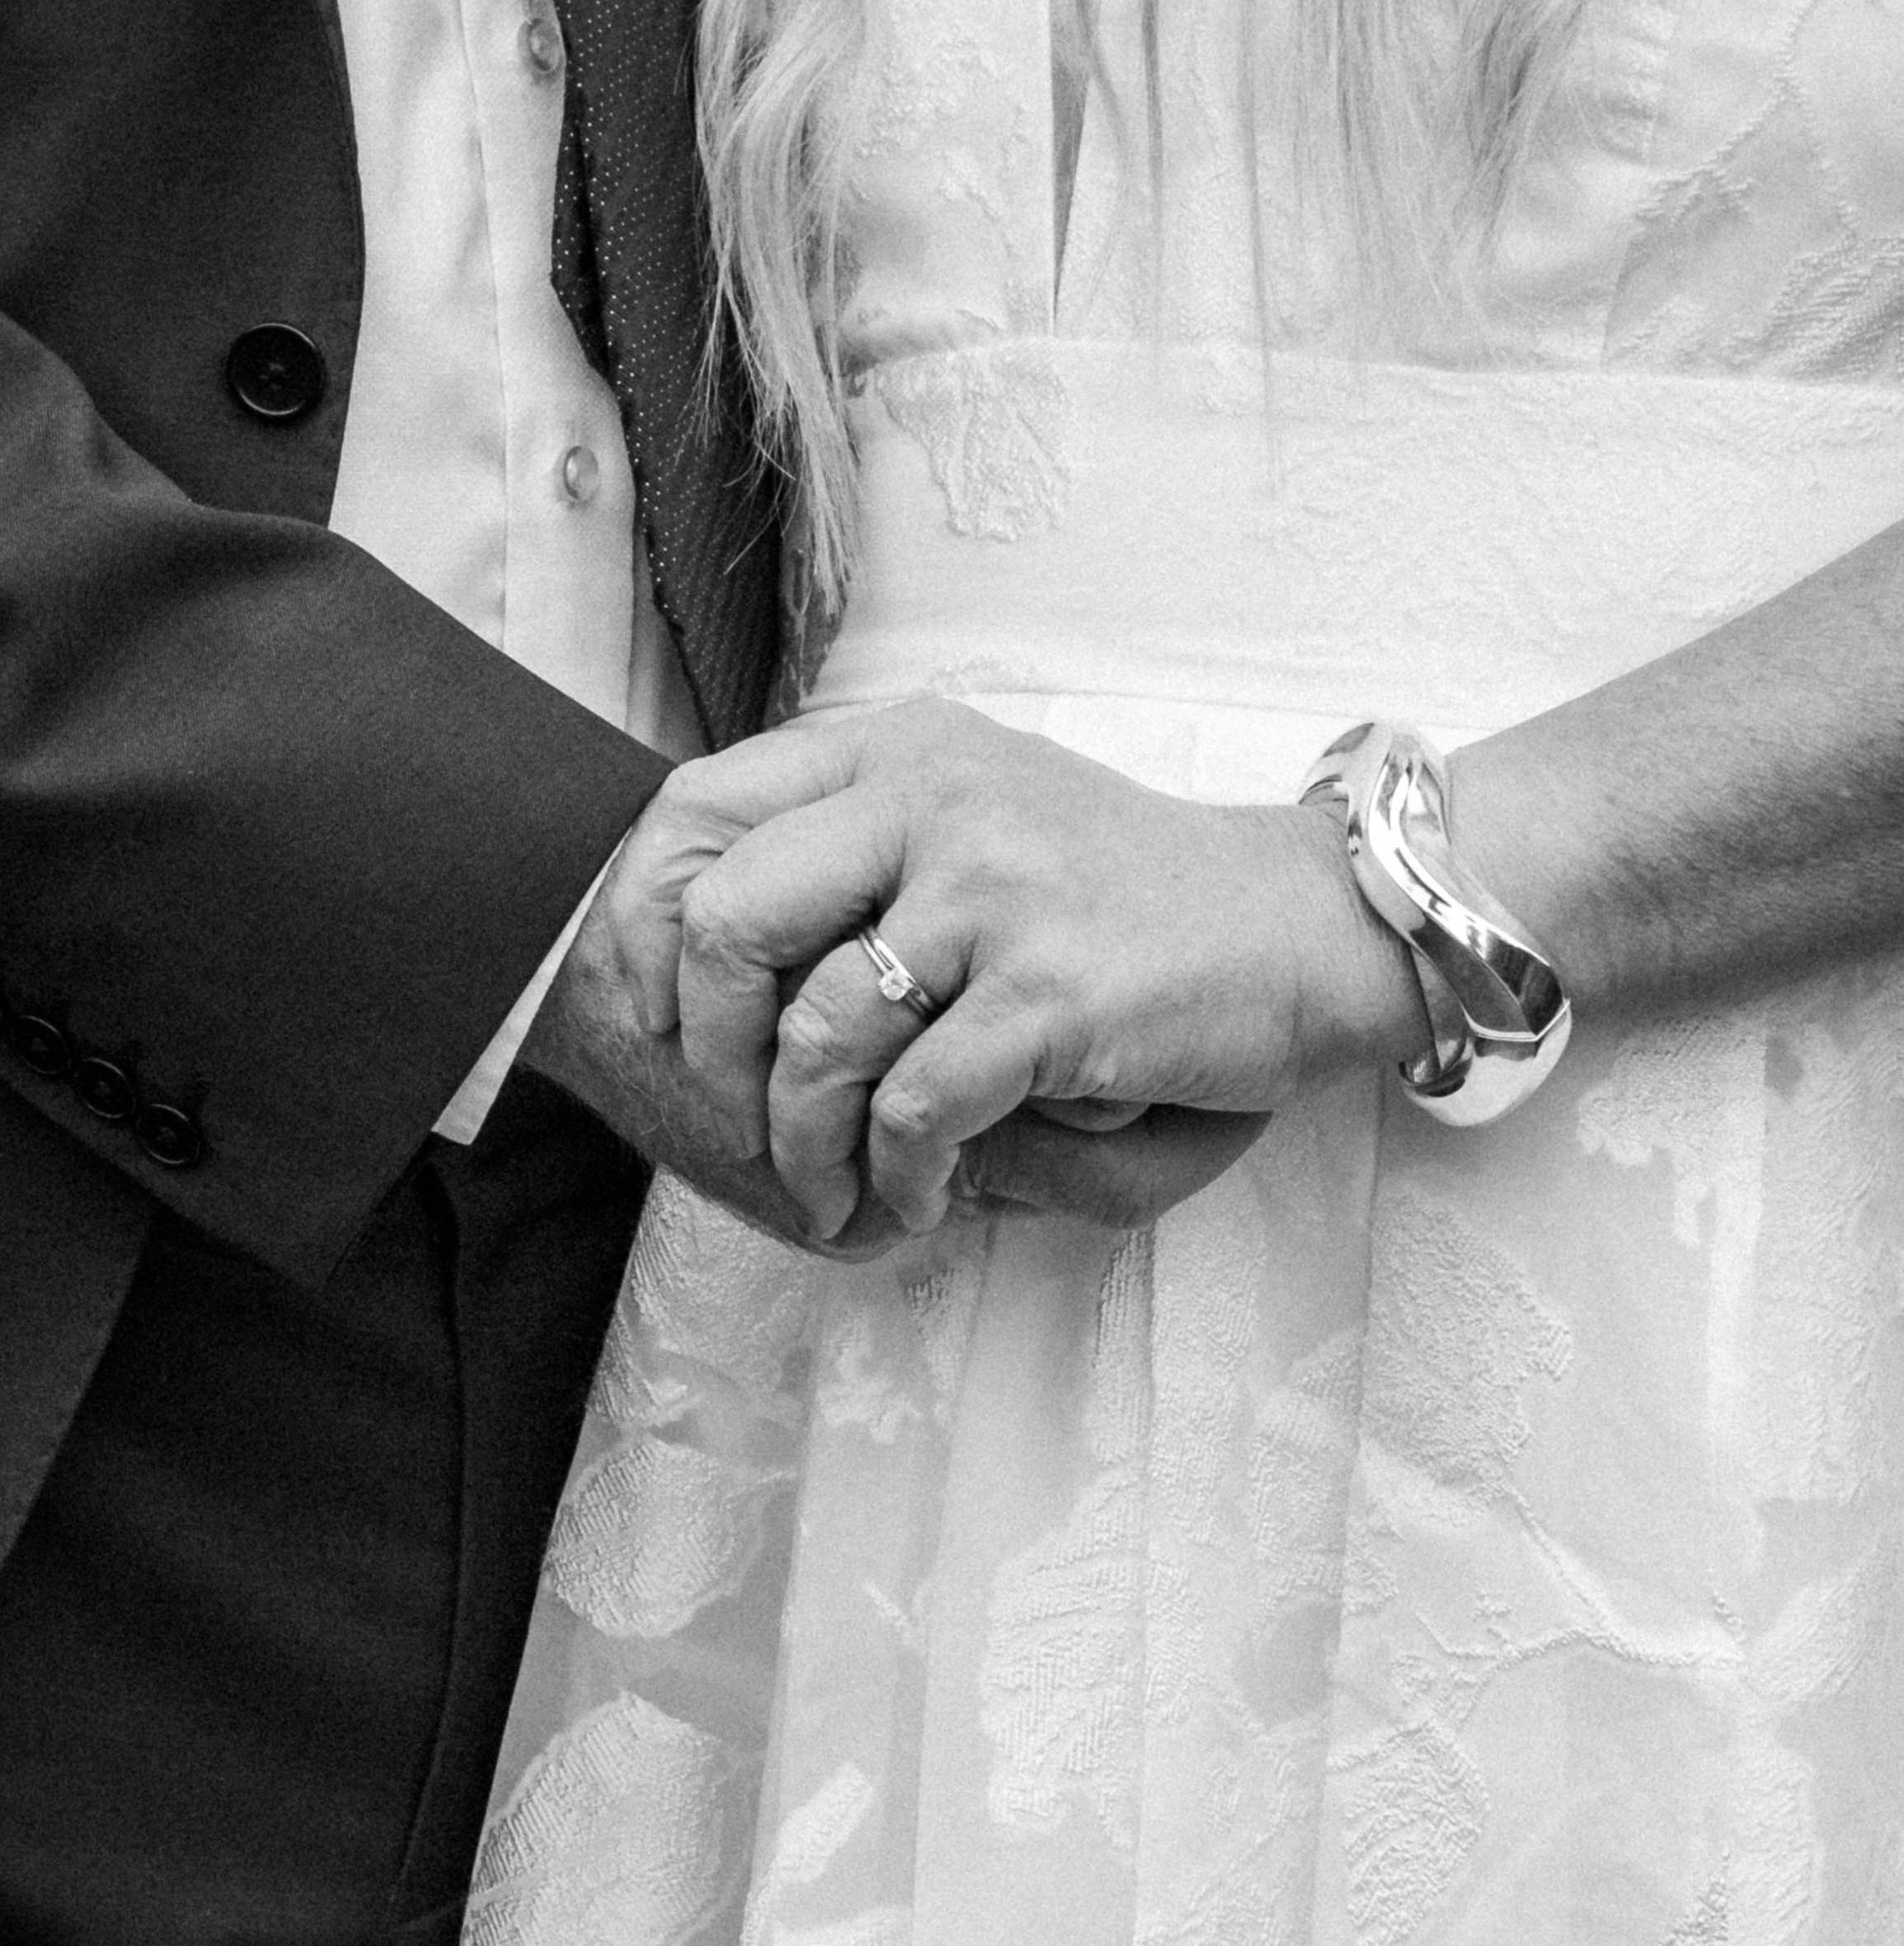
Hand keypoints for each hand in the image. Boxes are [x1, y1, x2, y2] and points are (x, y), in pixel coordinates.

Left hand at [527, 734, 1277, 1244]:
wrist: (1304, 925)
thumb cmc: (1122, 895)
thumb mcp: (977, 818)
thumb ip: (852, 848)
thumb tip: (689, 954)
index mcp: (897, 749)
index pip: (696, 810)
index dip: (640, 929)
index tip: (655, 1021)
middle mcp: (933, 796)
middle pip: (726, 921)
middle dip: (707, 1052)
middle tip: (739, 1123)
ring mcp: (996, 889)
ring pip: (816, 1036)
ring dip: (805, 1145)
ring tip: (833, 1189)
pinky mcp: (1054, 991)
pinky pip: (914, 1108)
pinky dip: (897, 1176)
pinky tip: (919, 1197)